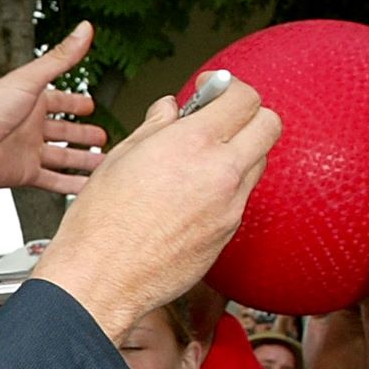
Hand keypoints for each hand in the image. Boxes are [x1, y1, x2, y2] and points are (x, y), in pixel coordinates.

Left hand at [0, 22, 106, 214]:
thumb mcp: (30, 78)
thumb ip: (61, 58)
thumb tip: (86, 28)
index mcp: (29, 101)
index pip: (58, 101)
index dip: (74, 102)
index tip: (90, 105)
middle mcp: (28, 126)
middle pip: (62, 131)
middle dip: (81, 134)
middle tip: (101, 137)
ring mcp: (26, 151)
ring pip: (61, 158)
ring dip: (81, 160)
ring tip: (102, 163)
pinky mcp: (23, 173)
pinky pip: (52, 181)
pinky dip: (70, 185)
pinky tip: (86, 187)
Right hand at [32, 77, 281, 342]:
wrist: (100, 280)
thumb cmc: (99, 224)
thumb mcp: (120, 158)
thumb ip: (155, 127)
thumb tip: (171, 110)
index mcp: (192, 144)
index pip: (244, 98)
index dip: (229, 88)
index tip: (212, 90)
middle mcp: (220, 173)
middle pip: (269, 125)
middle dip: (249, 115)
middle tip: (220, 120)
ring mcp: (230, 207)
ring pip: (258, 163)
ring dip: (239, 153)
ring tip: (200, 162)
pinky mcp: (227, 234)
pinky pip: (240, 198)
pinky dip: (225, 188)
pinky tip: (191, 197)